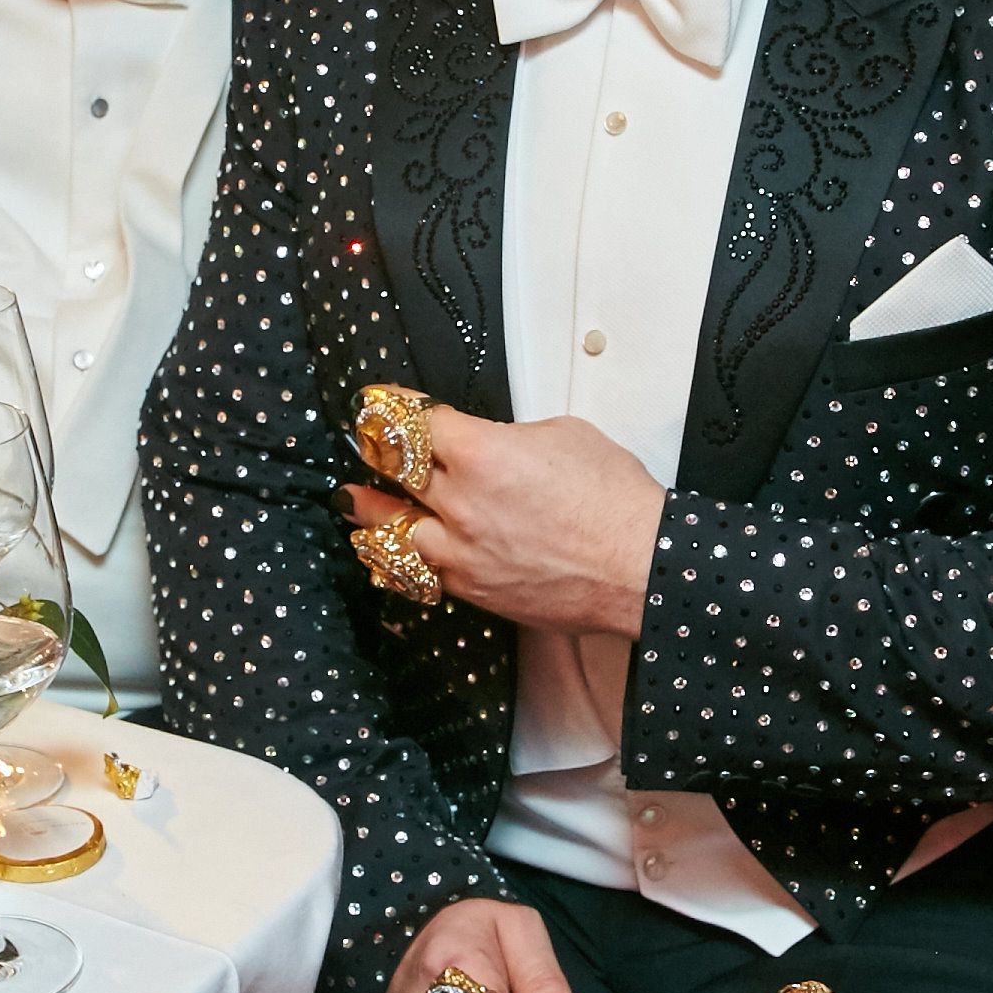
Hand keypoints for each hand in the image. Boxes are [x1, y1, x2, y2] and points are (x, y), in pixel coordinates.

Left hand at [342, 406, 663, 638]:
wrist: (639, 567)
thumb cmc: (614, 502)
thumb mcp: (563, 434)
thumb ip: (512, 435)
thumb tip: (496, 442)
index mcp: (479, 451)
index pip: (412, 421)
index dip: (388, 407)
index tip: (377, 404)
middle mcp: (460, 502)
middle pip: (391, 470)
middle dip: (373, 451)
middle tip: (362, 443)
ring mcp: (461, 550)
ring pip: (392, 527)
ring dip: (370, 511)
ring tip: (353, 502)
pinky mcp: (473, 589)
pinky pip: (418, 572)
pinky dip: (398, 556)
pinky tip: (387, 550)